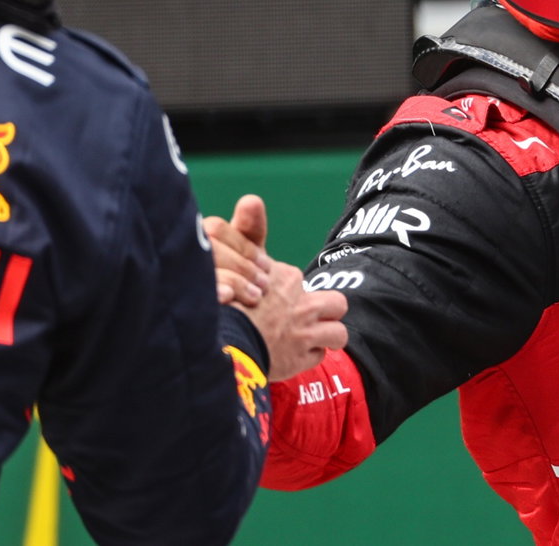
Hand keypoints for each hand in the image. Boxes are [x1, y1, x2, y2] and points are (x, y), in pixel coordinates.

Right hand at [205, 194, 347, 379]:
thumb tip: (251, 199)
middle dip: (322, 310)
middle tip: (304, 319)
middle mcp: (303, 304)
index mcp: (286, 278)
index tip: (273, 298)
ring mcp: (306, 333)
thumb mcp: (228, 258)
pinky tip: (295, 357)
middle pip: (334, 302)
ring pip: (338, 332)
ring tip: (314, 339)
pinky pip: (319, 356)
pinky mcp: (302, 360)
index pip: (297, 281)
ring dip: (328, 335)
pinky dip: (309, 357)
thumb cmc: (222, 299)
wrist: (220, 341)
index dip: (289, 290)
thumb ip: (244, 231)